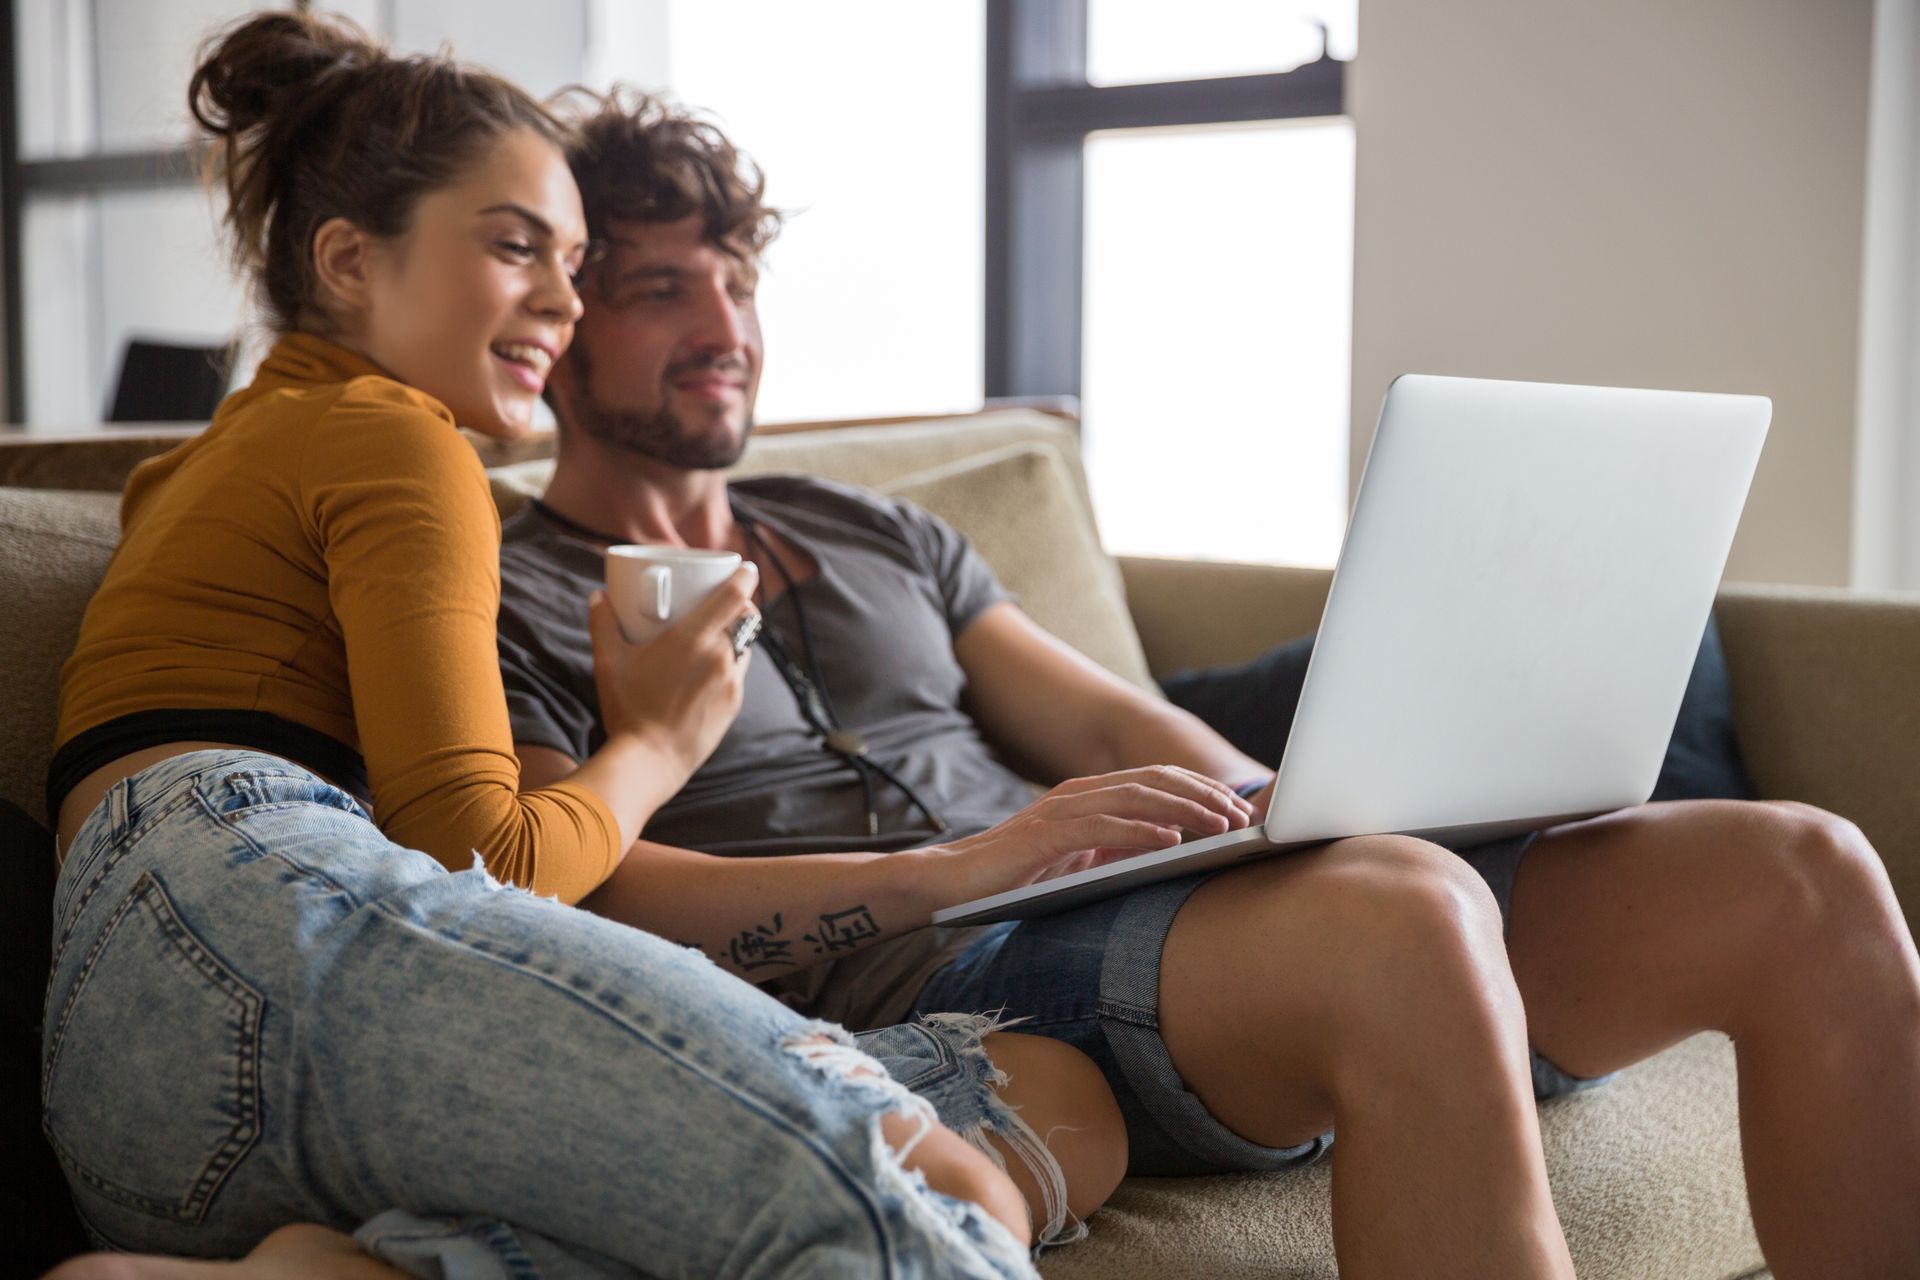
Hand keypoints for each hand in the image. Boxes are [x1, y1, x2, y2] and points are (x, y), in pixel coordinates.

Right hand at [588, 562, 759, 778]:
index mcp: (695, 638)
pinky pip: (738, 675)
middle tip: (725, 603)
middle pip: (746, 620)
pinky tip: (710, 672)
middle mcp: (721, 656)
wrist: (650, 761)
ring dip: (736, 637)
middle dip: (741, 606)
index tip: (746, 569)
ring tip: (716, 638)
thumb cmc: (628, 708)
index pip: (735, 596)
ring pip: (745, 648)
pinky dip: (730, 665)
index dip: (745, 577)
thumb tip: (598, 597)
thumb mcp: (608, 662)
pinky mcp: (733, 706)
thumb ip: (603, 624)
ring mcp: (731, 683)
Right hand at [915, 765, 1256, 911]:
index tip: (1237, 810)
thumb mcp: (1077, 860)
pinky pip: (1102, 829)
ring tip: (1219, 826)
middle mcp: (1077, 794)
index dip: (1200, 790)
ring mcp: (1060, 812)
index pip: (1155, 781)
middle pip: (1154, 782)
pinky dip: (1141, 832)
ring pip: (1135, 799)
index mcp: (1087, 795)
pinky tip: (1171, 842)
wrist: (951, 882)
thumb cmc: (1015, 877)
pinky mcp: (1044, 836)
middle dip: (1203, 796)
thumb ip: (1115, 848)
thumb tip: (1169, 848)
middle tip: (1242, 816)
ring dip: (1184, 811)